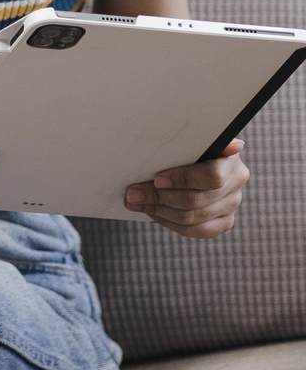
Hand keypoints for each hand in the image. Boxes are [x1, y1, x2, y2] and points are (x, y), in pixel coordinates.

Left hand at [124, 139, 249, 237]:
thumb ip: (191, 139)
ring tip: (136, 203)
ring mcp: (231, 206)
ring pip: (193, 219)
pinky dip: (171, 223)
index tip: (157, 179)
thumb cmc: (189, 144)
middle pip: (196, 201)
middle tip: (133, 194)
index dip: (183, 180)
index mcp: (230, 161)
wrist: (198, 155)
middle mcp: (235, 185)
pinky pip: (196, 231)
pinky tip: (154, 213)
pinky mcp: (223, 222)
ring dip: (159, 211)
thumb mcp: (190, 138)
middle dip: (159, 197)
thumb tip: (225, 144)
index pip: (211, 177)